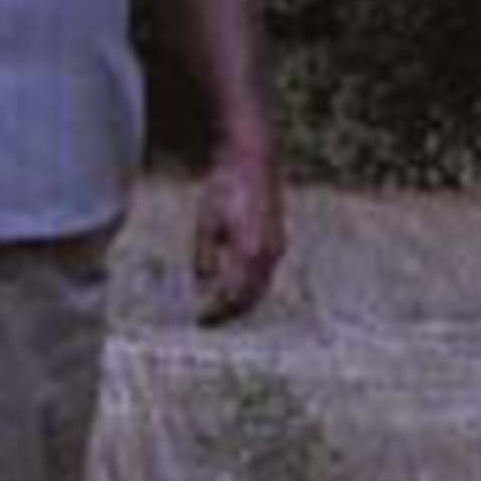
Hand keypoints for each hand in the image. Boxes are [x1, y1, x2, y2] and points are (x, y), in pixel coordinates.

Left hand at [189, 149, 284, 325]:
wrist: (253, 160)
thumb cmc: (226, 188)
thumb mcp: (206, 222)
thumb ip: (205, 256)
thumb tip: (203, 283)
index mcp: (248, 252)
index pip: (234, 296)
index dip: (218, 312)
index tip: (201, 320)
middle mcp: (268, 254)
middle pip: (252, 297)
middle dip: (231, 312)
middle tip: (210, 319)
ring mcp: (277, 248)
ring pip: (261, 287)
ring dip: (242, 300)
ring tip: (221, 306)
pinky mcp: (279, 241)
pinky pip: (266, 274)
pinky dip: (251, 286)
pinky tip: (236, 284)